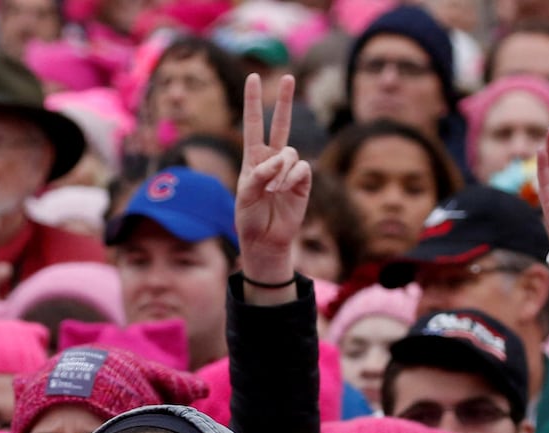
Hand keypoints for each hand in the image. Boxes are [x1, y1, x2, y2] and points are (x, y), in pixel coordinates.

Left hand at [236, 73, 310, 285]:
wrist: (264, 240)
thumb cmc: (249, 218)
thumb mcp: (244, 195)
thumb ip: (258, 174)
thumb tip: (280, 158)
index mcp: (253, 159)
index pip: (253, 125)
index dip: (253, 102)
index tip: (254, 78)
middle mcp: (272, 160)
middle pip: (280, 124)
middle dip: (285, 101)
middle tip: (289, 77)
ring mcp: (288, 170)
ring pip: (291, 152)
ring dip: (280, 170)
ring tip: (272, 190)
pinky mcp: (303, 182)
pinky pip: (301, 168)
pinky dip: (291, 178)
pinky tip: (284, 191)